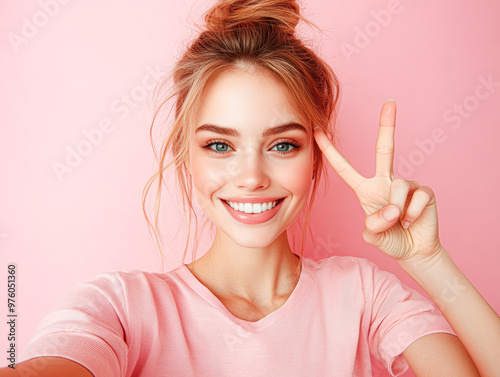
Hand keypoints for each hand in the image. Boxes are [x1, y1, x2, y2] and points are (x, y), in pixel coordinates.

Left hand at [313, 100, 441, 260]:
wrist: (414, 250)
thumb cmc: (390, 240)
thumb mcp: (373, 235)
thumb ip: (374, 225)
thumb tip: (392, 210)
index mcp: (365, 190)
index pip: (344, 168)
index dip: (330, 152)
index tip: (317, 132)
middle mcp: (385, 182)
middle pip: (384, 150)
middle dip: (387, 126)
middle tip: (390, 103)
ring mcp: (406, 185)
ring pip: (399, 185)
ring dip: (397, 209)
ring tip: (399, 222)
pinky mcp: (424, 191)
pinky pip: (417, 197)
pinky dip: (412, 214)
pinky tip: (412, 221)